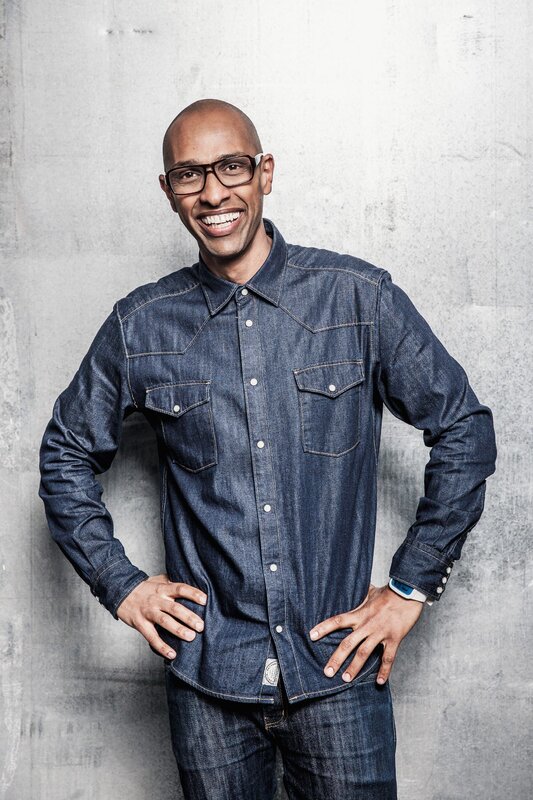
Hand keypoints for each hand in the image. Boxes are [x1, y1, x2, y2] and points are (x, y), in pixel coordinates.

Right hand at [116, 573, 207, 659]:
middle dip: (189, 617)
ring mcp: (148, 612)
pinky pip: (151, 637)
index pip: (180, 588)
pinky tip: (172, 654)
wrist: (120, 591)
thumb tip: (192, 580)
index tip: (205, 600)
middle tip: (201, 626)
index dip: (193, 594)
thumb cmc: (144, 587)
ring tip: (191, 637)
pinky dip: (161, 647)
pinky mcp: (140, 624)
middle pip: (174, 608)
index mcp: (163, 588)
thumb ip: (173, 581)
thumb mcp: (158, 580)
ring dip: (178, 630)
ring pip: (164, 622)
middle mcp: (156, 600)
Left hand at [309, 583, 423, 684]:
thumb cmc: (389, 592)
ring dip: (355, 668)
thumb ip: (361, 596)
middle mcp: (367, 625)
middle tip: (327, 672)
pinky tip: (380, 682)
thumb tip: (354, 589)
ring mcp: (380, 633)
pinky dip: (384, 671)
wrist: (407, 593)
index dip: (323, 628)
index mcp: (359, 614)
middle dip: (336, 659)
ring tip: (346, 679)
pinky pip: (388, 658)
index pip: (337, 621)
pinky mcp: (394, 638)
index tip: (312, 636)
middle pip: (348, 643)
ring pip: (364, 653)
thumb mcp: (371, 592)